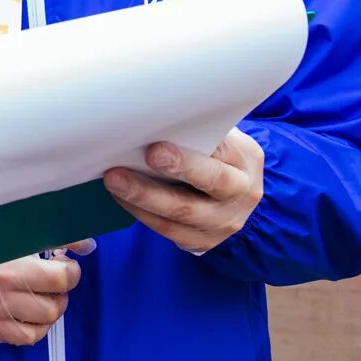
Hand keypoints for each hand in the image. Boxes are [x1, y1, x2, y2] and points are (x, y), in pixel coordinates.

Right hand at [0, 240, 94, 345]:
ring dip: (52, 307)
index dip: (69, 269)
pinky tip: (30, 313)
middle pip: (57, 301)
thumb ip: (44, 236)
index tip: (63, 262)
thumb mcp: (2, 236)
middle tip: (52, 278)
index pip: (60, 277)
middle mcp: (5, 292)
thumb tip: (86, 244)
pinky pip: (30, 337)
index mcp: (8, 264)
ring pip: (47, 320)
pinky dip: (37, 327)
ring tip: (41, 294)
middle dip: (61, 289)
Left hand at [103, 129, 264, 253]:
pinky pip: (169, 230)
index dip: (192, 149)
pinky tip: (122, 198)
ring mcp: (224, 222)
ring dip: (143, 196)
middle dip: (174, 170)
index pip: (223, 150)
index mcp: (247, 159)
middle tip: (138, 159)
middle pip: (209, 182)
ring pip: (182, 213)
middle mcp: (242, 193)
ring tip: (114, 180)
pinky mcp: (203, 241)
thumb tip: (153, 120)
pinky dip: (142, 213)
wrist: (233, 199)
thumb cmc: (215, 157)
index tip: (157, 145)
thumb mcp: (219, 140)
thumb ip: (198, 133)